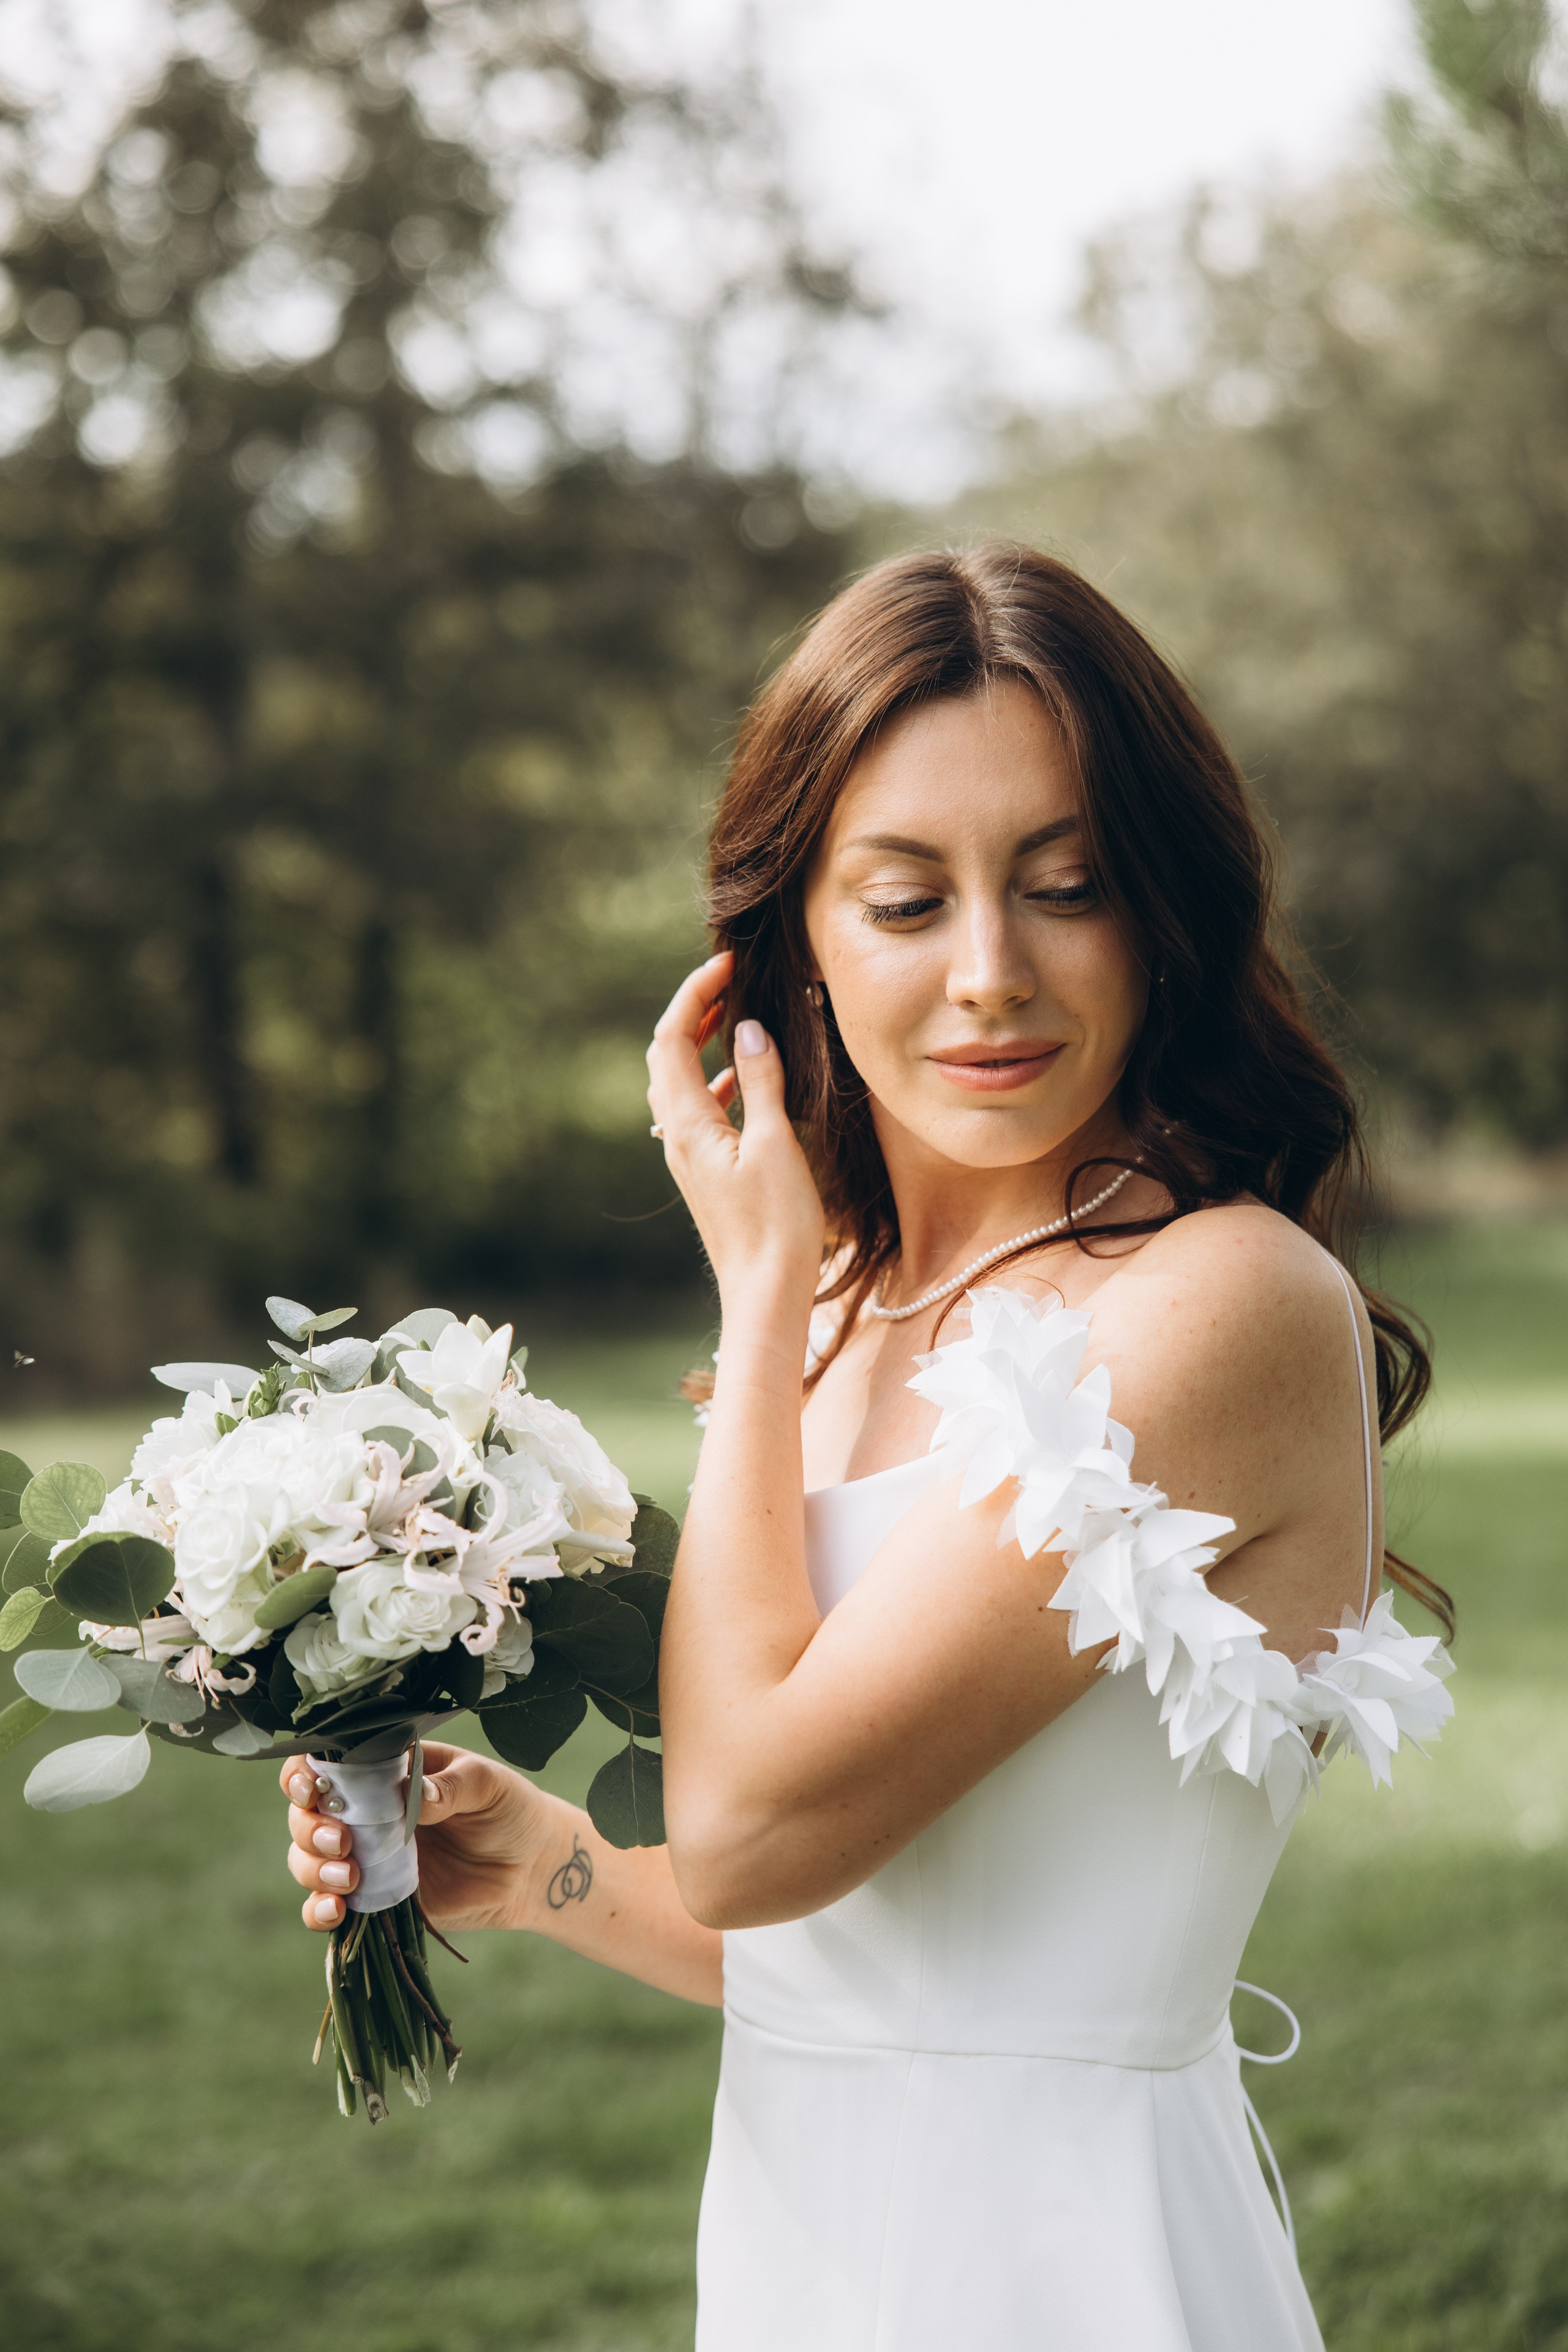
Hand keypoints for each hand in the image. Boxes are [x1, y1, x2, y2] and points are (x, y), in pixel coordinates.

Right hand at [281, 1743, 553, 1933]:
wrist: (529, 1867)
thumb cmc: (508, 1810)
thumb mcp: (486, 1785)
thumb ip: (449, 1787)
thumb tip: (412, 1792)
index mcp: (388, 1772)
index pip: (329, 1766)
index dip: (305, 1775)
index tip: (313, 1790)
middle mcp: (366, 1813)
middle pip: (307, 1815)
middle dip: (309, 1828)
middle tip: (340, 1841)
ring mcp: (366, 1857)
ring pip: (308, 1860)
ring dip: (313, 1868)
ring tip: (348, 1876)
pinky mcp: (374, 1898)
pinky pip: (328, 1906)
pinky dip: (319, 1910)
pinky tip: (336, 1911)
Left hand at [646, 950, 824, 1316]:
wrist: (765, 1293)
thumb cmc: (775, 1225)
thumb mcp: (774, 1144)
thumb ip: (761, 1082)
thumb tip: (749, 1029)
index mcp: (688, 1124)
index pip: (671, 1039)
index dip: (694, 994)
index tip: (725, 964)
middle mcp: (677, 1137)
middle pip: (665, 1057)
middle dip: (691, 1012)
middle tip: (726, 982)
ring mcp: (689, 1156)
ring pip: (679, 1083)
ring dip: (699, 1044)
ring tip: (732, 1018)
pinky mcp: (706, 1172)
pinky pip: (698, 1111)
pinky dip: (715, 1081)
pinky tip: (743, 1082)